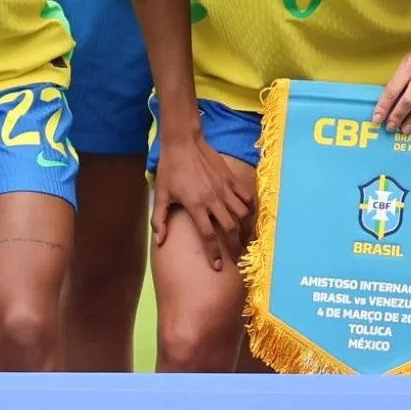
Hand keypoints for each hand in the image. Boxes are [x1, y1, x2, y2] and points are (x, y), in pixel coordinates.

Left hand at [151, 128, 252, 269]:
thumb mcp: (161, 195)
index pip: (209, 235)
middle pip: (230, 228)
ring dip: (246, 229)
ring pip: (242, 214)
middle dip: (236, 246)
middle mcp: (213, 199)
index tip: (219, 266)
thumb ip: (160, 220)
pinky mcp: (231, 178)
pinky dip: (250, 209)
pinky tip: (249, 216)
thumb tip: (159, 242)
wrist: (184, 143)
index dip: (215, 253)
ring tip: (246, 239)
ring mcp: (225, 188)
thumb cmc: (170, 169)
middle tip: (238, 257)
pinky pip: (246, 197)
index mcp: (196, 206)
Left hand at [372, 44, 410, 130]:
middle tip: (391, 127)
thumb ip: (397, 84)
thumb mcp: (406, 65)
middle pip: (409, 100)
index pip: (393, 89)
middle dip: (398, 116)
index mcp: (410, 65)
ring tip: (405, 129)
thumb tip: (386, 109)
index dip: (384, 106)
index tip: (377, 119)